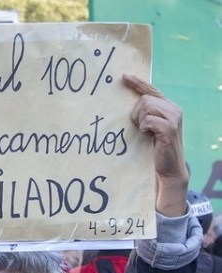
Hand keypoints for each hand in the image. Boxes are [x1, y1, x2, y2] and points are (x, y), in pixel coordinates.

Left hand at [122, 74, 187, 216]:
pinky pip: (148, 120)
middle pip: (144, 99)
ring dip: (140, 121)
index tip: (123, 76)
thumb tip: (128, 104)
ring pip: (146, 107)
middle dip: (136, 114)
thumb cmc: (154, 150)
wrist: (167, 169)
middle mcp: (174, 109)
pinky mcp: (169, 128)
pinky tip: (149, 136)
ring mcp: (174, 117)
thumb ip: (144, 115)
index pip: (151, 90)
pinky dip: (144, 127)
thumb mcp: (149, 128)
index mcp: (169, 107)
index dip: (137, 83)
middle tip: (141, 128)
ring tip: (146, 133)